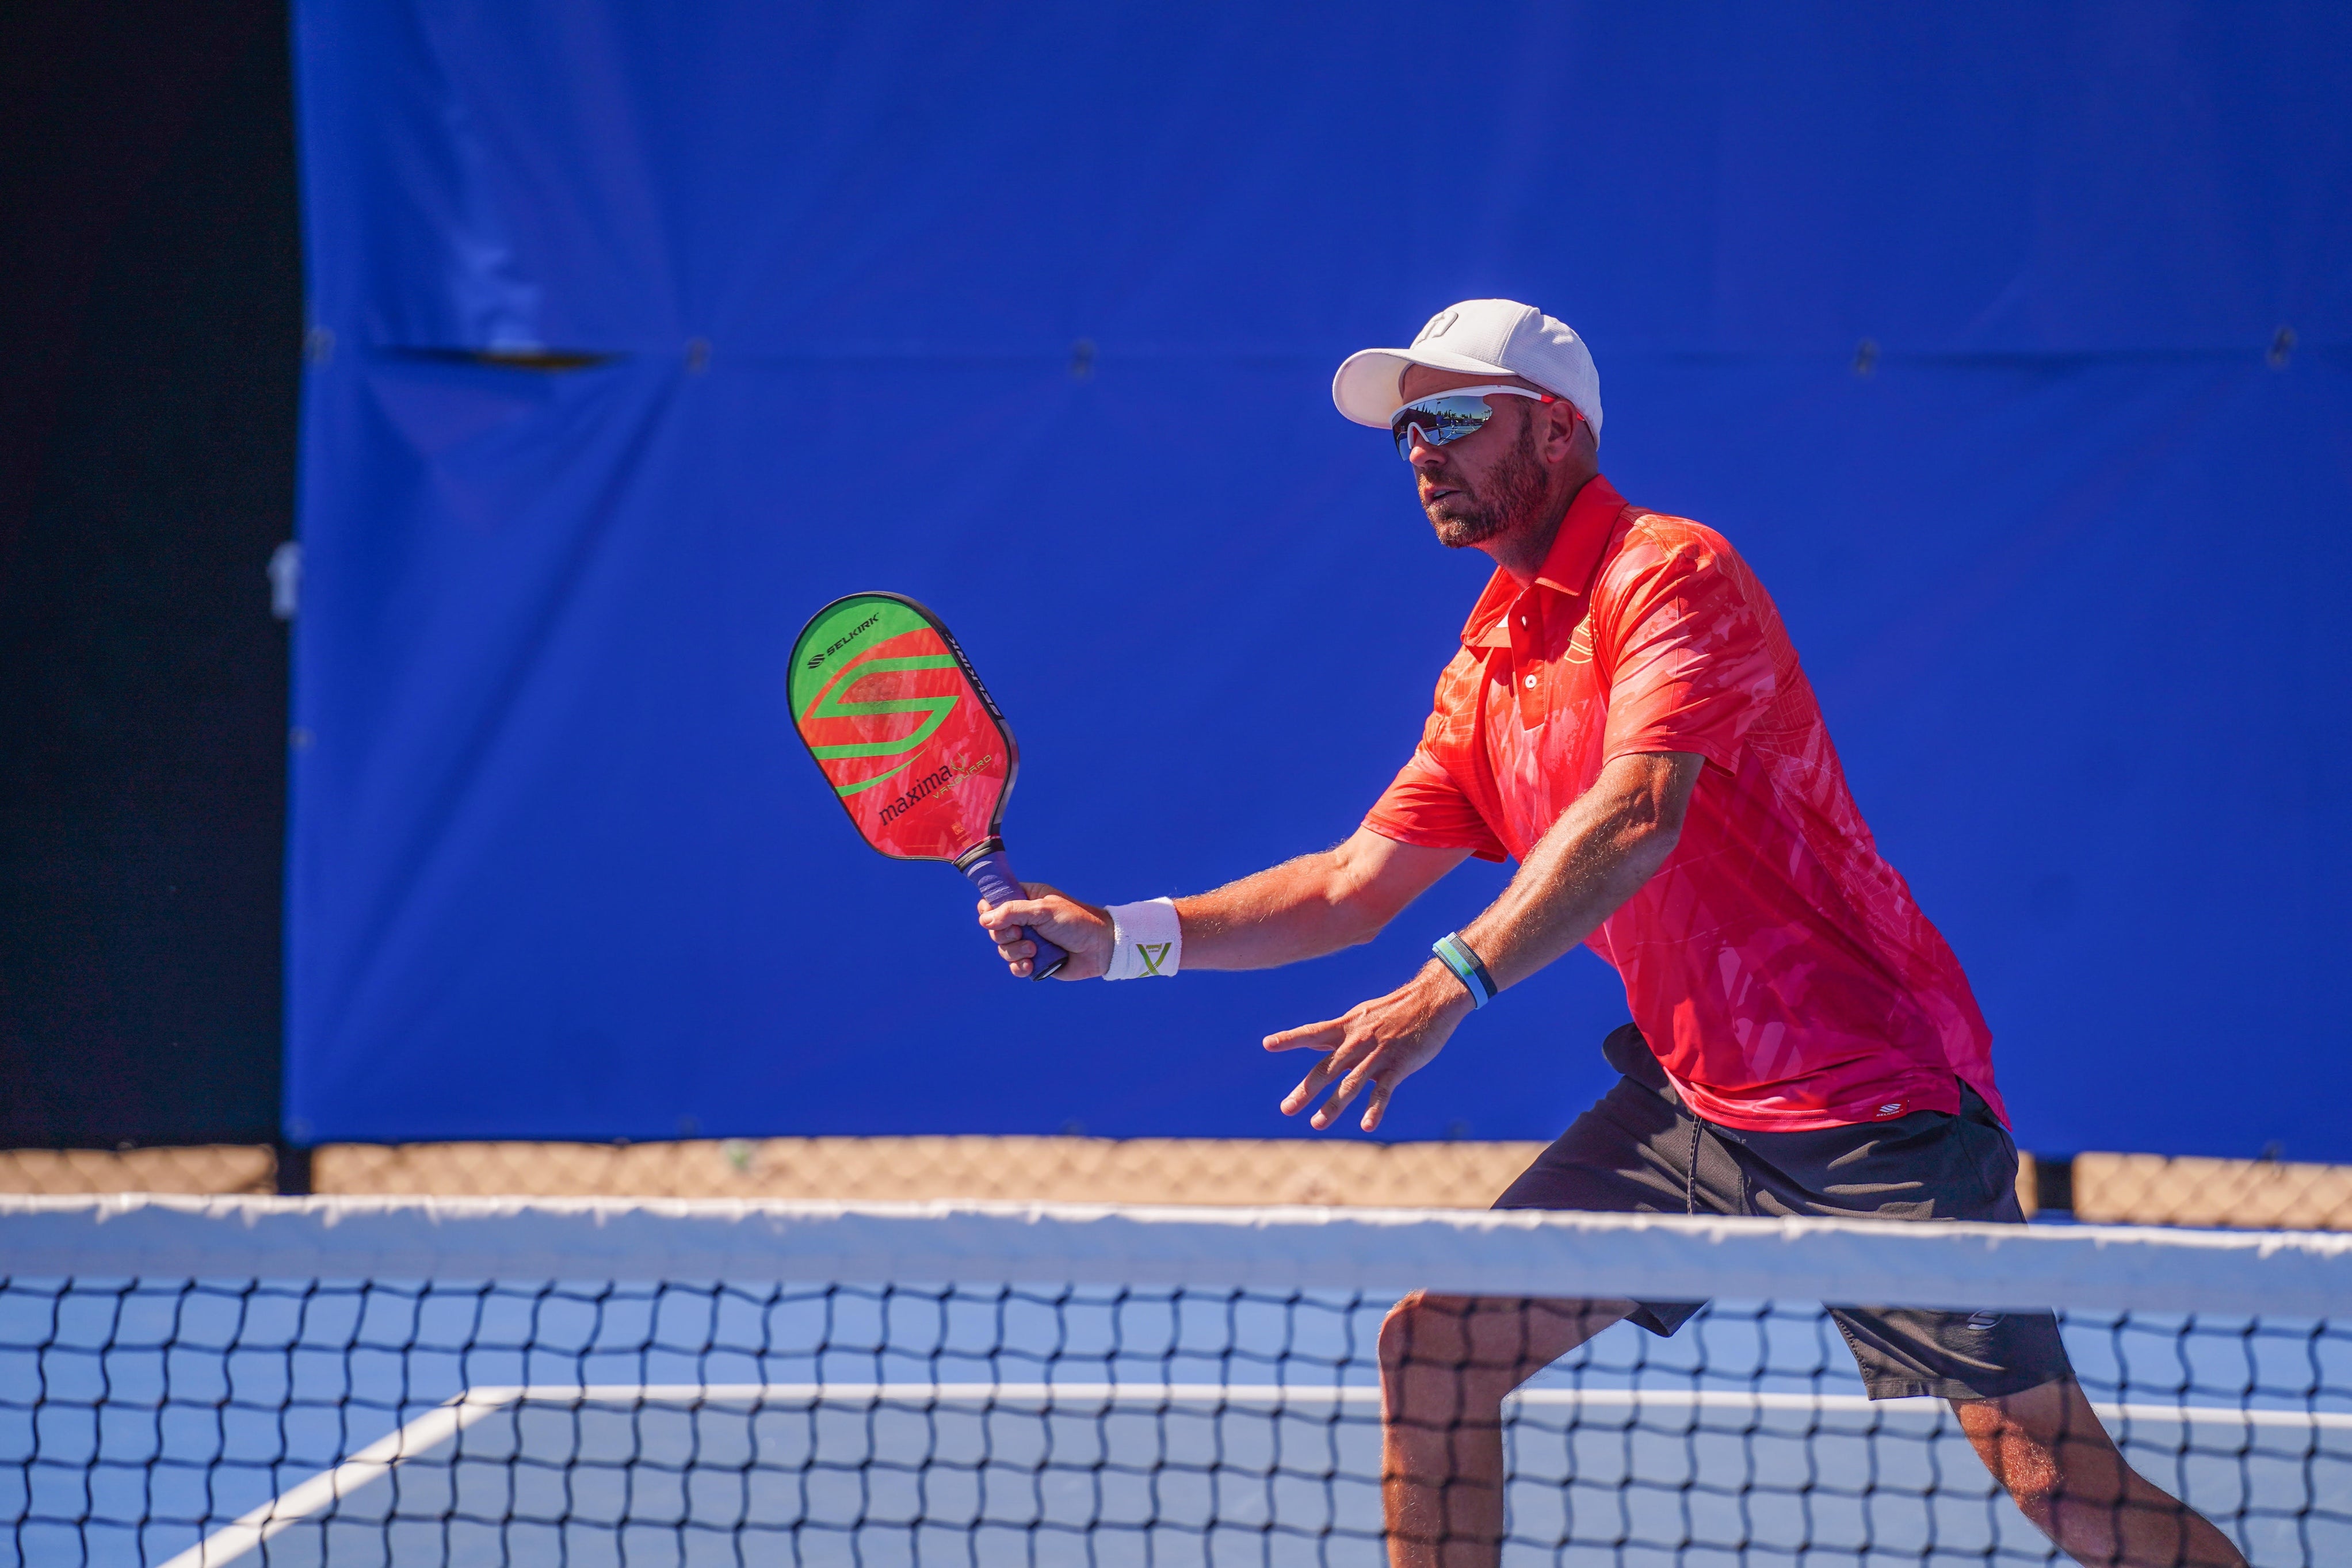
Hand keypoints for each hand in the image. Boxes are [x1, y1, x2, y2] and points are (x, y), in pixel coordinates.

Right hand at [975, 884, 1113, 979]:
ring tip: (1034, 951)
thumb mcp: (1043, 910)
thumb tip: (984, 919)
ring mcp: (1029, 940)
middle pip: (995, 928)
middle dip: (1005, 935)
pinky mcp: (1034, 960)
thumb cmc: (1076, 922)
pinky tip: (1031, 966)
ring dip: (1015, 952)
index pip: (995, 900)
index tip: (995, 916)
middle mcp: (1025, 919)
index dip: (990, 909)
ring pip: (1004, 949)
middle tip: (1022, 934)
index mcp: (1027, 899)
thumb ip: (1013, 911)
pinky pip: (1014, 966)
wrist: (1100, 948)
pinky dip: (1020, 967)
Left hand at [1265, 966, 1470, 1131]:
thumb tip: (1312, 1040)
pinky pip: (1384, 1091)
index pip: (1312, 1032)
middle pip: (1326, 1068)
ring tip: (1317, 1124)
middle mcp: (1357, 1041)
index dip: (1290, 1038)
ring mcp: (1378, 1054)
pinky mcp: (1400, 1065)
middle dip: (1305, 1090)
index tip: (1267, 1043)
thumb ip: (1338, 1033)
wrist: (1432, 999)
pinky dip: (1375, 1109)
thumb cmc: (1395, 1009)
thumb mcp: (1362, 1016)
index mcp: (1347, 1027)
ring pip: (1351, 1084)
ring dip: (1333, 1106)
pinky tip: (1366, 1125)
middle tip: (1286, 1109)